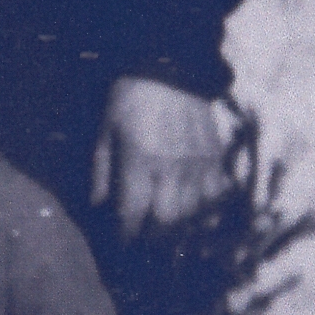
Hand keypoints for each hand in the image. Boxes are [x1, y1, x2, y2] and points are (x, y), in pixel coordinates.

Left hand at [93, 75, 231, 236]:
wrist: (171, 68)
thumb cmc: (128, 100)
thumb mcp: (103, 132)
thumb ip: (101, 172)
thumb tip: (98, 207)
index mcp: (139, 160)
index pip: (132, 212)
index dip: (125, 236)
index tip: (120, 246)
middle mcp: (172, 167)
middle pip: (166, 222)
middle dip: (152, 241)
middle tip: (143, 246)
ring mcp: (198, 164)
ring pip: (193, 214)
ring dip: (178, 231)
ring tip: (167, 238)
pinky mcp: (216, 158)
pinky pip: (216, 197)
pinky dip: (206, 213)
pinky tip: (195, 219)